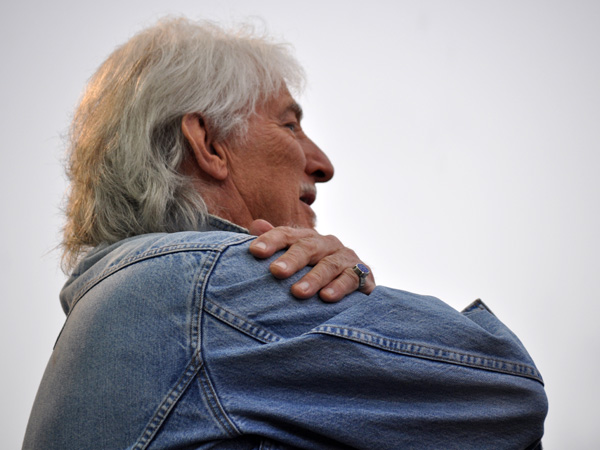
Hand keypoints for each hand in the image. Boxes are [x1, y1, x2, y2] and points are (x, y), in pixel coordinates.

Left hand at [248, 219, 374, 301]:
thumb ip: (277, 243)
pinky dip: (339, 288)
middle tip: (276, 272)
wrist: (354, 282)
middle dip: (291, 260)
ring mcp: (345, 258)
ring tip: (298, 292)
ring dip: (313, 279)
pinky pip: (351, 278)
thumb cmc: (313, 270)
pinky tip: (327, 297)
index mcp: (306, 238)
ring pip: (328, 265)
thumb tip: (256, 224)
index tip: (255, 251)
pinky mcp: (363, 274)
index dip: (271, 240)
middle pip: (307, 247)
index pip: (286, 234)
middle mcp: (326, 244)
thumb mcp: (295, 258)